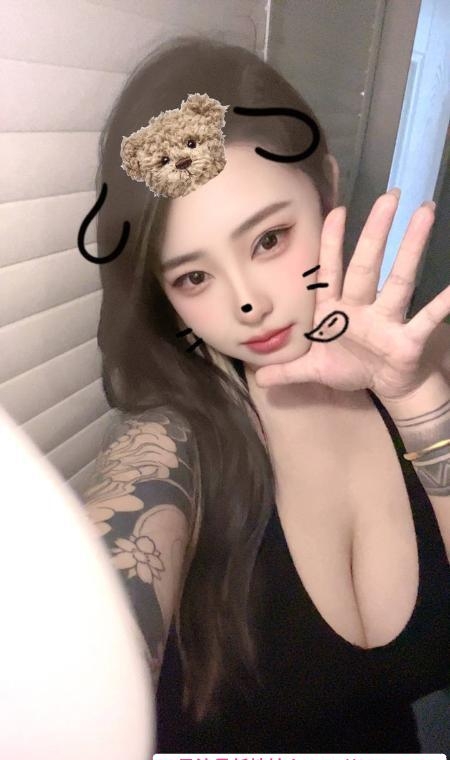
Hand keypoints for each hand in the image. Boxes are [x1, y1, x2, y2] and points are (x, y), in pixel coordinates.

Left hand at [255, 190, 449, 401]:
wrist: (386, 388)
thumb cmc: (352, 368)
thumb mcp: (314, 371)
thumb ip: (287, 371)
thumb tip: (258, 376)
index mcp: (335, 311)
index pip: (330, 272)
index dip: (330, 243)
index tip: (335, 211)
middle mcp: (362, 308)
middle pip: (367, 266)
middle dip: (375, 232)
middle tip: (390, 195)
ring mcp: (387, 321)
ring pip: (399, 281)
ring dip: (411, 249)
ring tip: (425, 212)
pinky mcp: (407, 340)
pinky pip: (426, 319)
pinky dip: (441, 305)